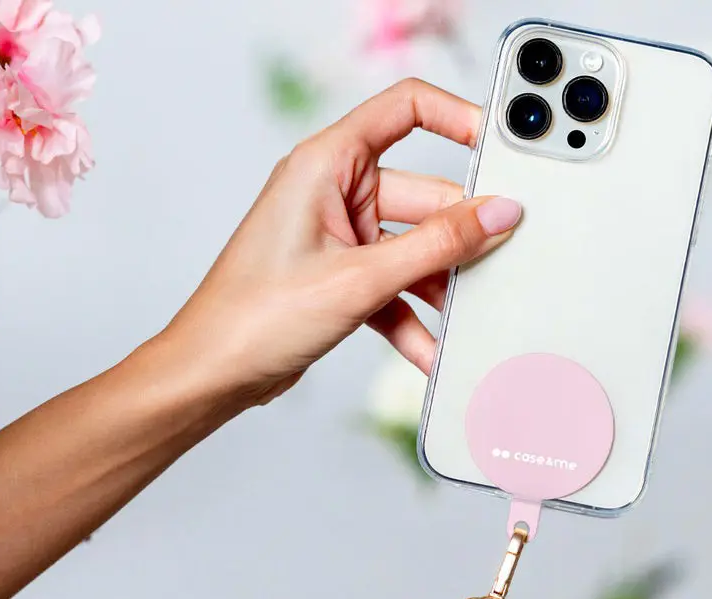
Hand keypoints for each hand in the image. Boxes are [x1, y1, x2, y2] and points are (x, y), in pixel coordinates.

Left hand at [157, 78, 521, 409]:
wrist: (213, 374)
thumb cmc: (256, 315)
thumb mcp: (360, 278)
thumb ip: (437, 245)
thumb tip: (496, 214)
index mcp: (326, 163)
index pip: (405, 111)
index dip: (457, 120)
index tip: (499, 151)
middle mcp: (332, 192)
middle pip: (421, 195)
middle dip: (455, 237)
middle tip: (494, 264)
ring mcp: (336, 237)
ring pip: (411, 249)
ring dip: (435, 286)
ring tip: (464, 317)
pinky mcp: (339, 278)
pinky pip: (391, 287)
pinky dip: (410, 316)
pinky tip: (430, 350)